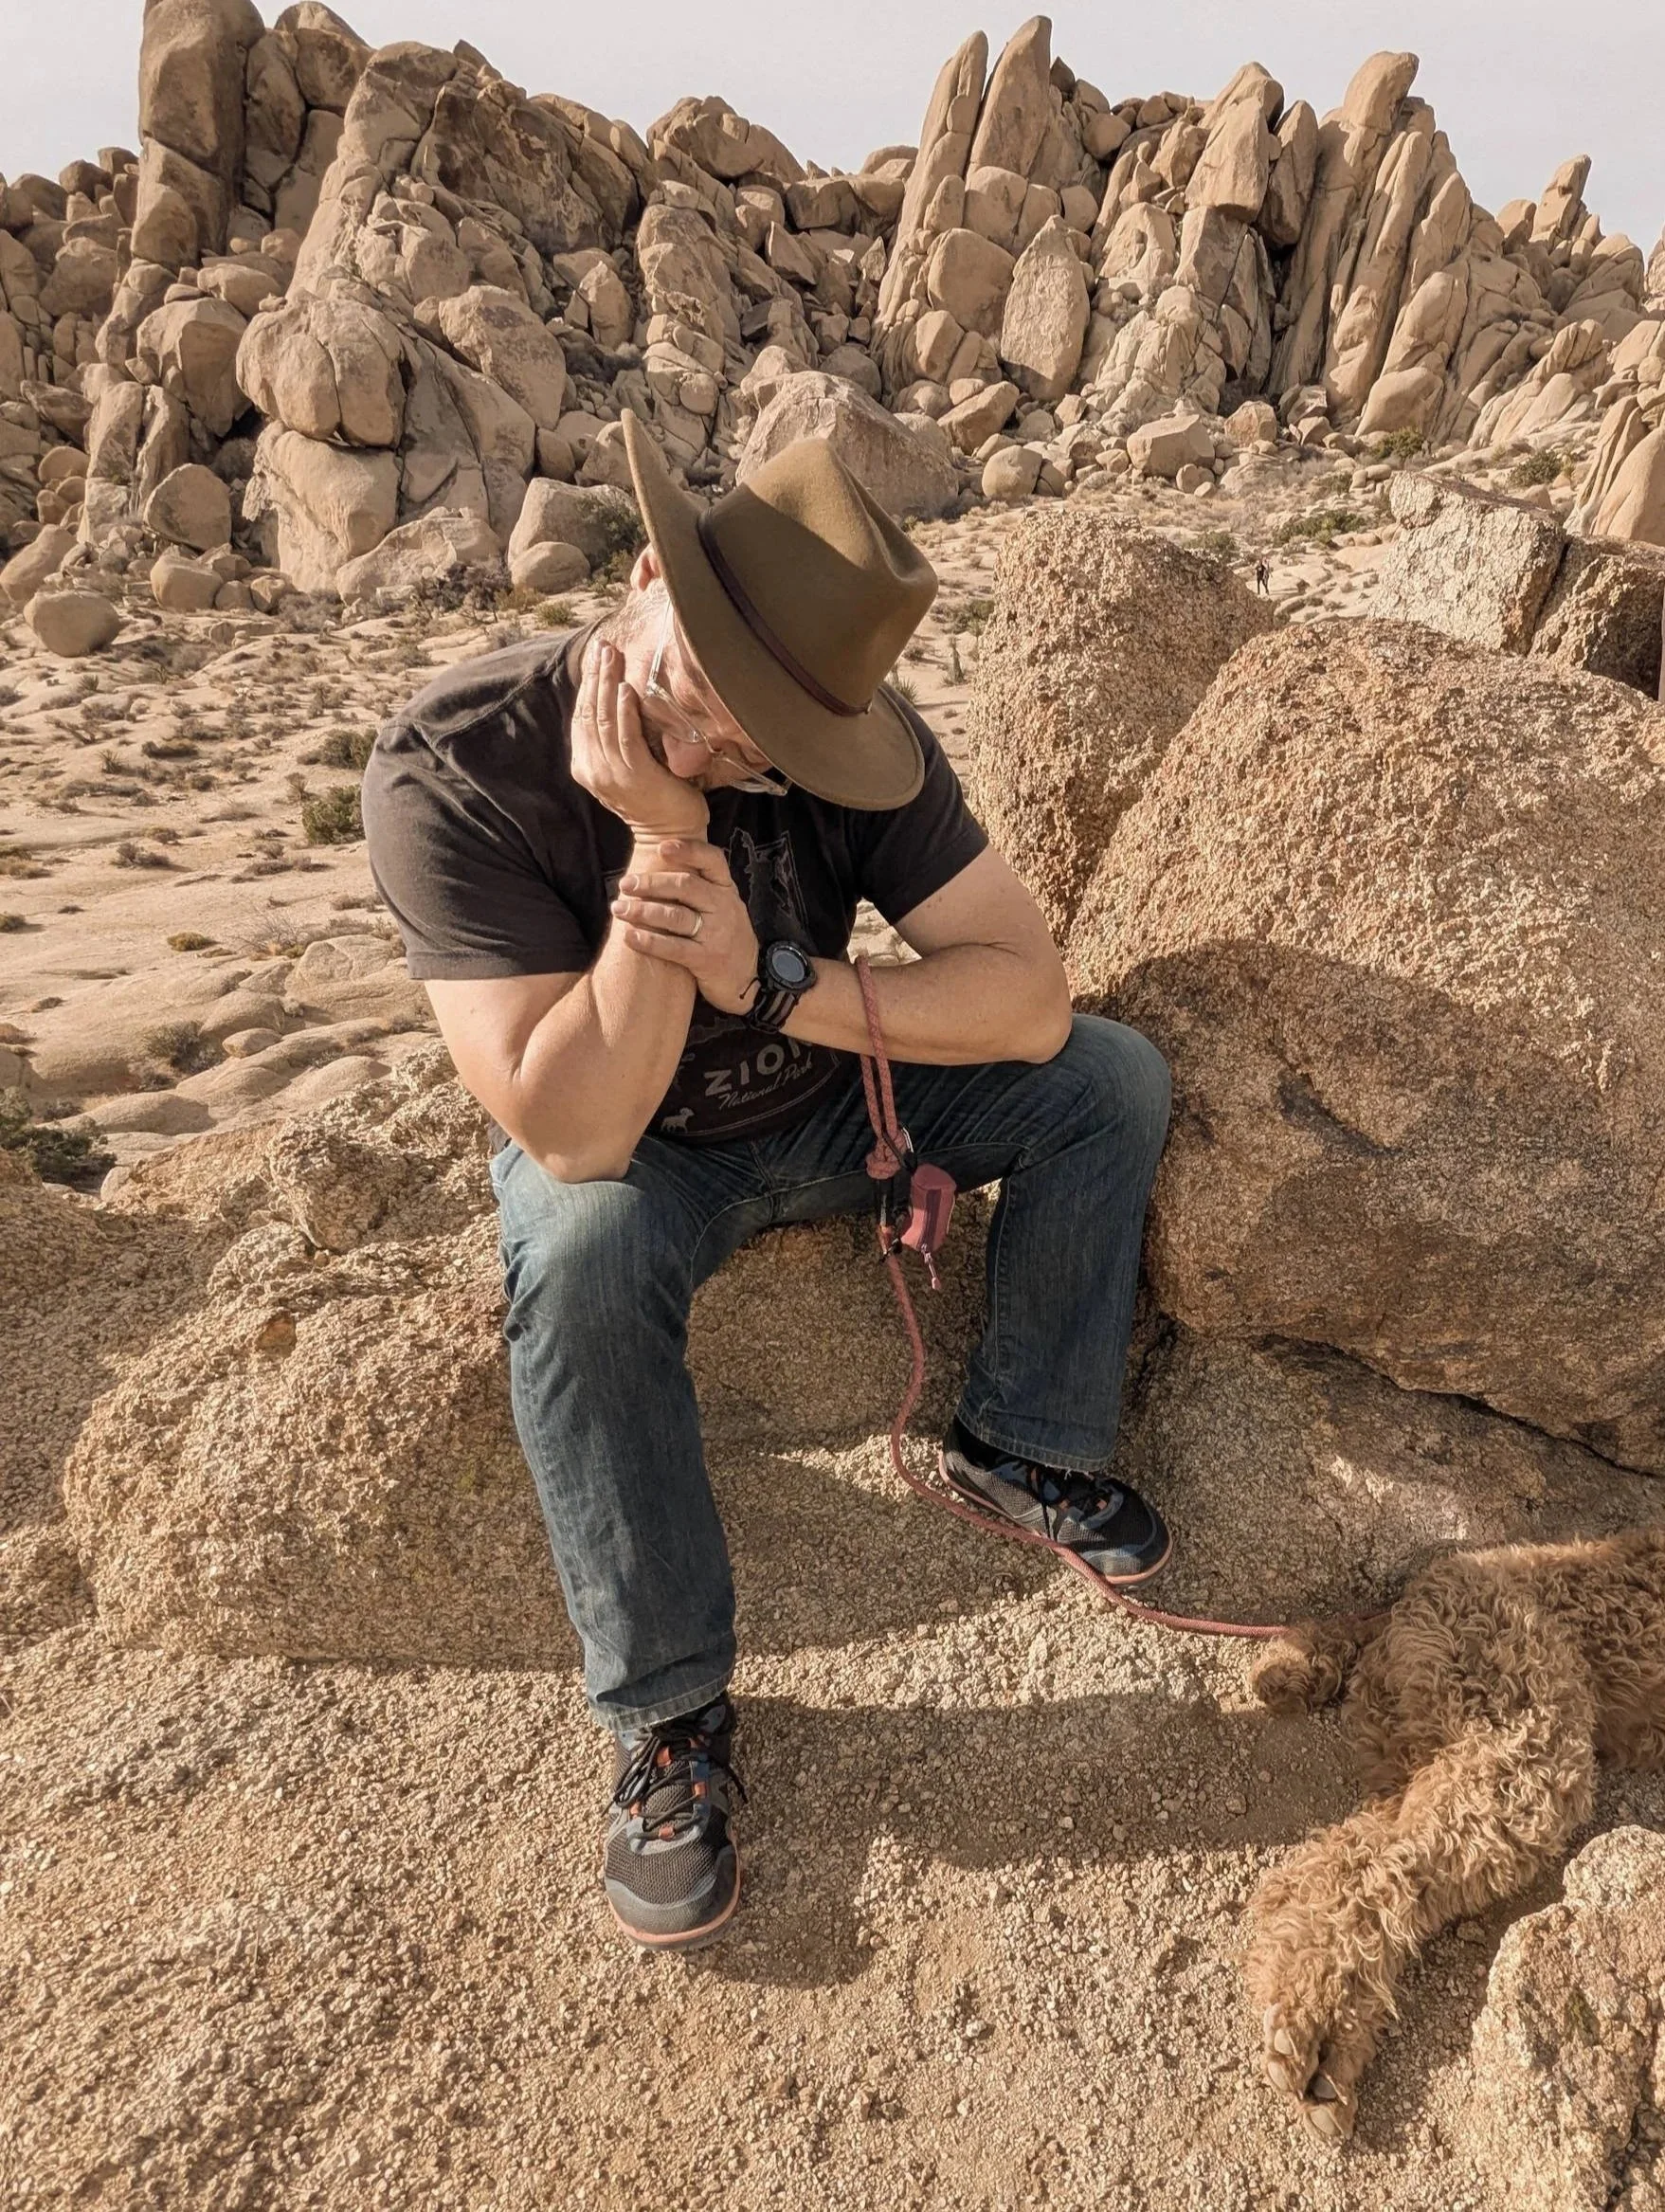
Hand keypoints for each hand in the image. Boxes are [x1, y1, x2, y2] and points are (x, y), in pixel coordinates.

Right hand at [569, 638, 707, 840]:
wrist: (669, 833)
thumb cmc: (654, 796)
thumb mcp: (627, 763)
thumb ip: (616, 739)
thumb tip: (618, 698)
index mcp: (586, 764)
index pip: (581, 715)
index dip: (588, 683)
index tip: (597, 654)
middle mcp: (593, 768)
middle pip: (589, 712)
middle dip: (596, 675)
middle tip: (604, 646)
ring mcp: (612, 773)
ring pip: (604, 720)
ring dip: (608, 684)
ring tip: (613, 656)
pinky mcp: (635, 776)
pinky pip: (626, 738)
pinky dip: (624, 713)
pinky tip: (626, 690)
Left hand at [610, 839, 761, 1013]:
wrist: (749, 979)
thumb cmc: (726, 937)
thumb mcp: (724, 907)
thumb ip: (701, 888)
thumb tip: (659, 865)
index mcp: (726, 890)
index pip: (712, 860)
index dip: (688, 850)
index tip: (661, 847)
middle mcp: (724, 908)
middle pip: (685, 886)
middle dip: (651, 883)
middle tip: (625, 884)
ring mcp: (716, 934)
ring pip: (675, 916)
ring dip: (642, 911)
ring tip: (619, 909)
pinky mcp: (706, 960)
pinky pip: (673, 948)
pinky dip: (649, 942)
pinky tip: (630, 937)